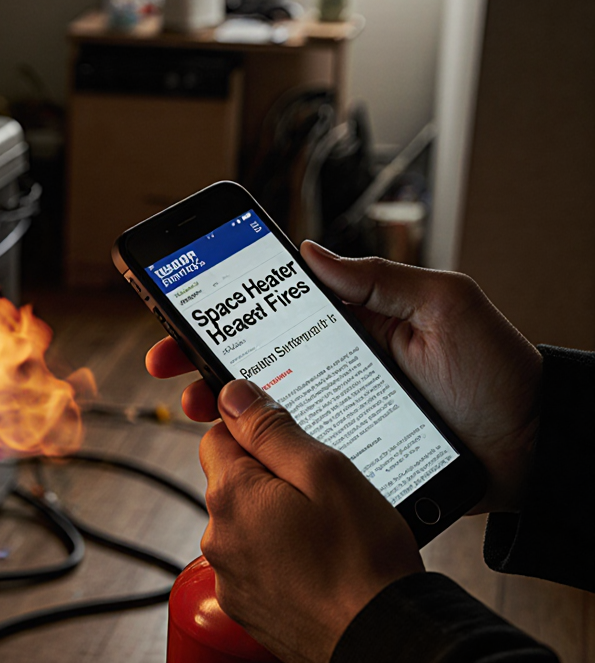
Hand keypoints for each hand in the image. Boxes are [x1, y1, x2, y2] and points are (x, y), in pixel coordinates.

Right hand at [147, 241, 542, 512]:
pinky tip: (236, 442)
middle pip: (253, 354)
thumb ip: (379, 278)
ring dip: (217, 400)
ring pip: (261, 402)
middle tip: (165, 358)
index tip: (180, 301)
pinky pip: (290, 445)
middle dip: (199, 352)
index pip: (274, 305)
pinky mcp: (343, 449)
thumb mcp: (445, 306)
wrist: (534, 449)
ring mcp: (336, 406)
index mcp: (352, 320)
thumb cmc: (498, 371)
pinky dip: (256, 443)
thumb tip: (312, 251)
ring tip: (193, 404)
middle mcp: (336, 361)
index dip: (224, 303)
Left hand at [198, 380, 423, 662]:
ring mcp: (229, 575)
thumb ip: (272, 429)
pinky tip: (318, 562)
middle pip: (232, 480)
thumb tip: (233, 395)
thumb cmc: (362, 562)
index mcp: (231, 495)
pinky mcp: (245, 604)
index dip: (256, 431)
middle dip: (270, 477)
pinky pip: (254, 561)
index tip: (289, 441)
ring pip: (245, 522)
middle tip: (321, 492)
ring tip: (325, 533)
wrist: (379, 638)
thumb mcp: (326, 472)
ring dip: (276, 518)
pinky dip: (279, 556)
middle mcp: (218, 536)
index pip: (218, 435)